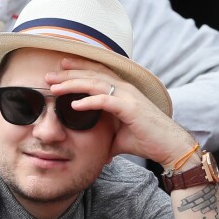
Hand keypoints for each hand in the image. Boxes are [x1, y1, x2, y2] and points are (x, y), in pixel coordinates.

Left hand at [45, 57, 196, 165]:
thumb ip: (104, 135)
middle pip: (92, 74)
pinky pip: (106, 101)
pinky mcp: (131, 109)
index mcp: (122, 91)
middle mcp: (125, 88)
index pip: (96, 73)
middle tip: (48, 75)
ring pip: (95, 83)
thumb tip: (94, 150)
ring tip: (54, 87)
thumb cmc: (147, 139)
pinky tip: (74, 104)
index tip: (58, 69)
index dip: (77, 68)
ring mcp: (128, 97)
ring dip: (73, 84)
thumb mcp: (118, 136)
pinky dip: (89, 101)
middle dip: (68, 74)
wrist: (170, 147)